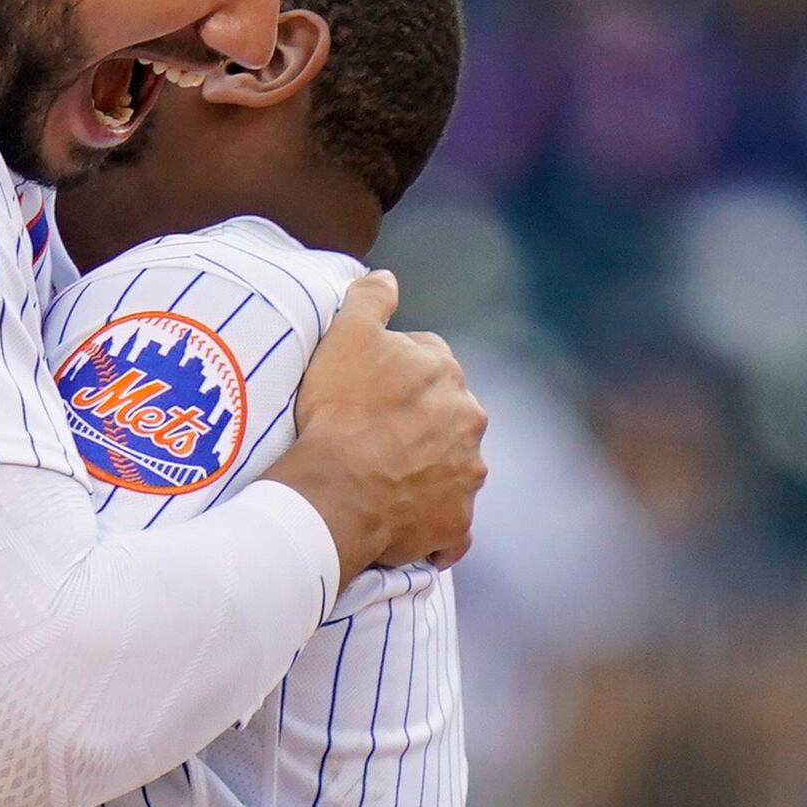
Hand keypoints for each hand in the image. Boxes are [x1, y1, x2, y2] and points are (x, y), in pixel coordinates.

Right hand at [274, 273, 486, 581]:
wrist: (337, 490)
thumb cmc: (340, 412)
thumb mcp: (346, 337)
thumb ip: (371, 299)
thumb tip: (388, 277)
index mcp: (446, 374)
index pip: (429, 363)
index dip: (396, 376)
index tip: (369, 393)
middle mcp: (469, 422)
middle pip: (446, 417)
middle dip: (421, 425)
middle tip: (375, 440)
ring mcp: (466, 477)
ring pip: (452, 470)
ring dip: (430, 475)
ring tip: (386, 486)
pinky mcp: (455, 524)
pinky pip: (450, 529)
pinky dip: (434, 529)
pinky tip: (407, 529)